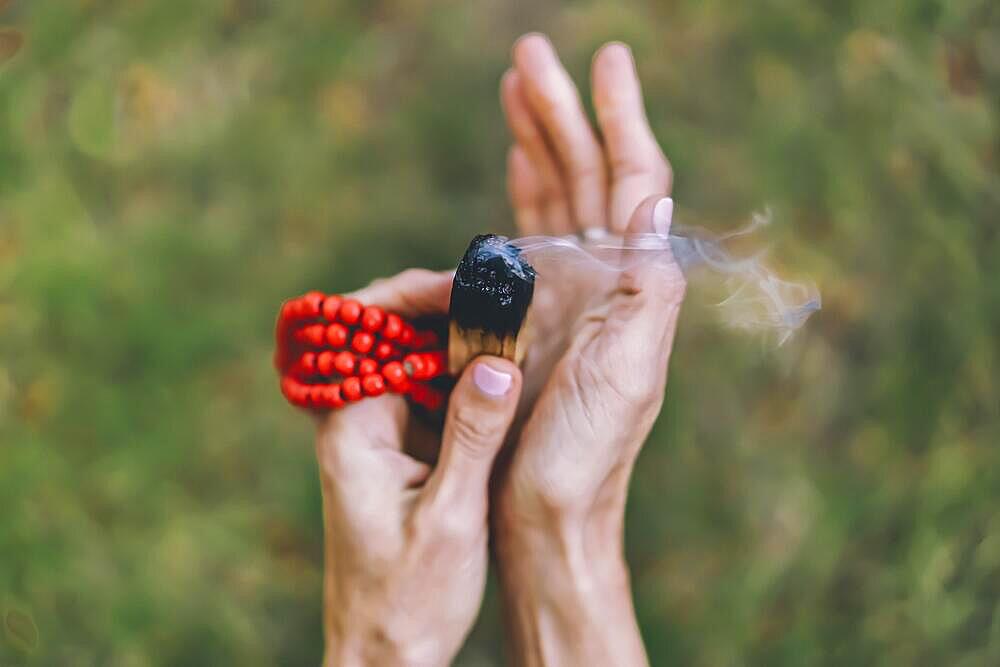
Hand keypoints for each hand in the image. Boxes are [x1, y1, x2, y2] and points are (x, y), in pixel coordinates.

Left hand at [314, 269, 522, 666]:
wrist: (385, 653)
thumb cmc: (408, 598)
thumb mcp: (451, 516)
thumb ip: (472, 436)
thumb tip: (497, 362)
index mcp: (351, 427)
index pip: (368, 330)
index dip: (416, 295)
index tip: (470, 284)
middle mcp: (357, 421)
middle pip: (393, 335)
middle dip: (446, 309)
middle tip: (506, 295)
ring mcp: (379, 435)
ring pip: (417, 362)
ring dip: (461, 341)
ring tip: (515, 320)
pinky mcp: (403, 452)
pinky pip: (431, 395)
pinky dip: (466, 378)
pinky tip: (505, 369)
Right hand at [495, 35, 684, 664]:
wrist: (544, 518)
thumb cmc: (584, 458)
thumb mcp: (627, 374)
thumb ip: (646, 287)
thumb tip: (653, 198)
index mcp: (631, 288)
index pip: (634, 182)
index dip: (621, 118)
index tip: (606, 61)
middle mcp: (602, 282)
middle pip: (587, 177)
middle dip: (562, 113)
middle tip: (530, 54)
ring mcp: (564, 297)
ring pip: (554, 199)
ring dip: (537, 143)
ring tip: (518, 88)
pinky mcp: (527, 319)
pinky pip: (523, 240)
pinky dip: (519, 197)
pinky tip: (516, 167)